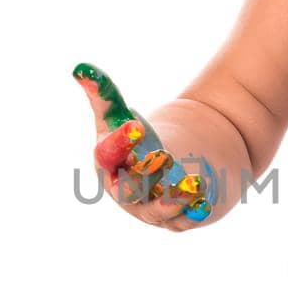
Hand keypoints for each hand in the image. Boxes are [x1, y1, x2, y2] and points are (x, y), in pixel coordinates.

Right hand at [72, 61, 210, 227]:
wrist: (164, 172)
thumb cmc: (135, 143)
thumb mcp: (119, 119)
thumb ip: (104, 96)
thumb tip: (80, 67)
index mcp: (108, 165)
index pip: (107, 155)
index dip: (119, 142)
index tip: (135, 125)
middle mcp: (124, 192)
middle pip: (129, 189)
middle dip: (145, 176)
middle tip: (164, 156)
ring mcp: (149, 208)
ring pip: (158, 210)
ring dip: (174, 200)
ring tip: (194, 184)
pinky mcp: (174, 219)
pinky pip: (183, 220)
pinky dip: (193, 212)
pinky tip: (206, 201)